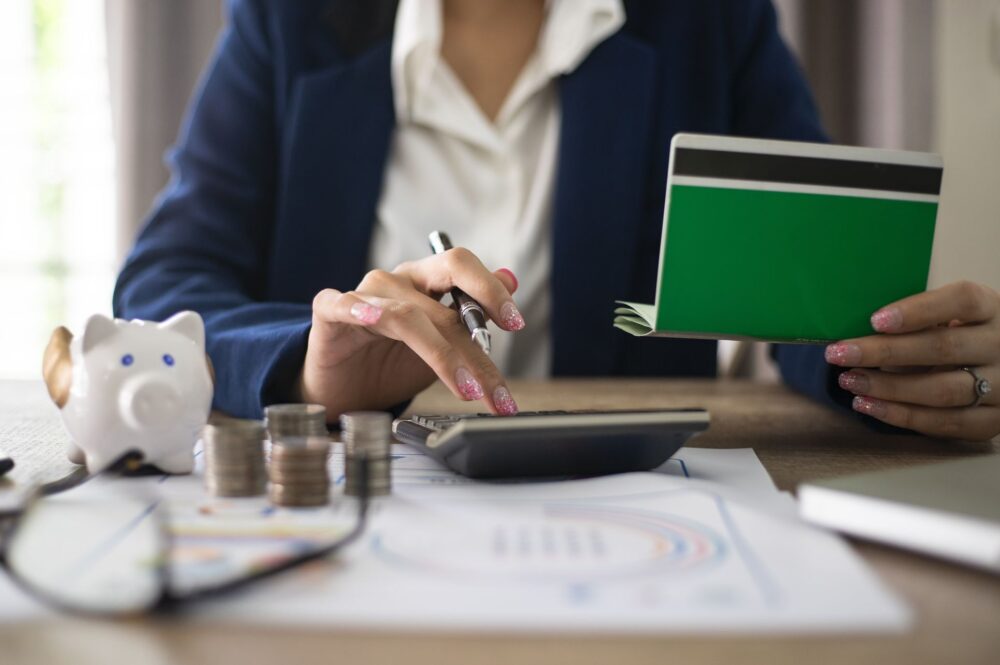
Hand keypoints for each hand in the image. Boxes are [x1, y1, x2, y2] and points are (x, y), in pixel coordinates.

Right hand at [297, 248, 523, 418]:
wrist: (342, 390)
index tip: (516, 323)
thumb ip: (473, 316)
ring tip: (467, 390)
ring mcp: (362, 295)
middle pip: (442, 292)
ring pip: (406, 314)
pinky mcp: (329, 313)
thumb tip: (512, 278)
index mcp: (426, 281)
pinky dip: (357, 309)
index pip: (462, 269)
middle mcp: (397, 281)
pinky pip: (342, 304)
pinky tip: (372, 320)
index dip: (491, 290)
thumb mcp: (441, 345)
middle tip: (494, 377)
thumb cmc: (390, 363)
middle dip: (476, 339)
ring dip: (442, 354)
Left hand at [825, 281, 999, 440]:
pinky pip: (946, 423)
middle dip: (885, 352)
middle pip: (943, 348)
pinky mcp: (995, 420)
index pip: (961, 301)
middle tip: (839, 353)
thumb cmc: (961, 332)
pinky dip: (902, 416)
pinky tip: (869, 405)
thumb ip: (917, 318)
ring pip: (943, 391)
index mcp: (991, 307)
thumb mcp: (950, 315)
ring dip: (888, 389)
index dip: (917, 310)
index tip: (874, 320)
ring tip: (849, 380)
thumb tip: (857, 329)